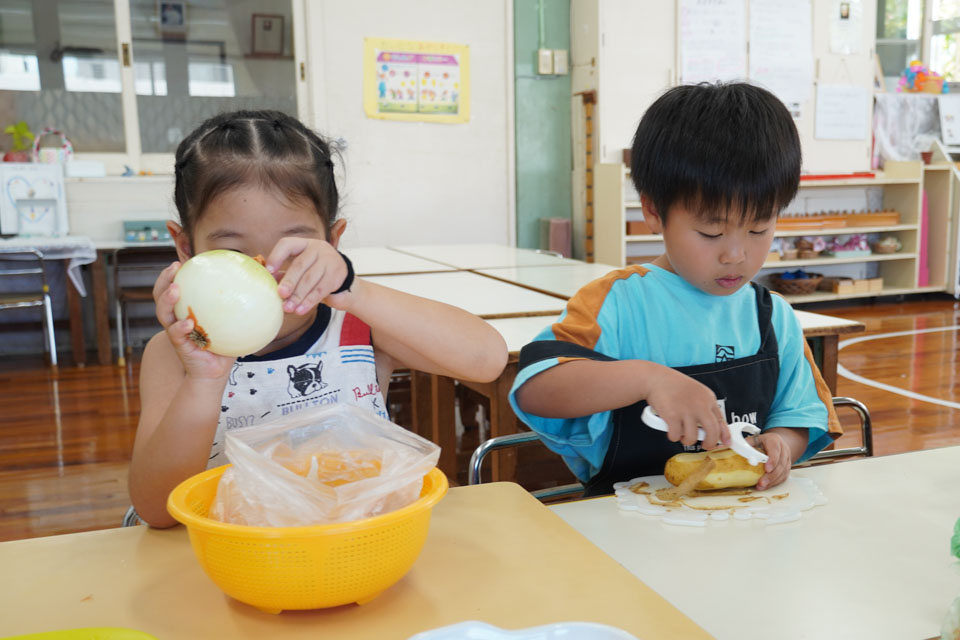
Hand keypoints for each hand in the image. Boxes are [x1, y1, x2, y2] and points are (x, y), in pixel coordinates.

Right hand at [153, 261, 236, 379]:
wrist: (215, 372)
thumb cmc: (225, 344)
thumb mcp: (233, 321)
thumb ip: (240, 303)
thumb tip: (257, 280)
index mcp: (185, 310)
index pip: (173, 288)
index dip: (171, 275)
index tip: (179, 262)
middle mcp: (175, 319)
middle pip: (160, 296)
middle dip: (163, 280)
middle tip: (174, 268)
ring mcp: (175, 332)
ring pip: (163, 313)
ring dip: (167, 300)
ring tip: (176, 290)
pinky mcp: (179, 346)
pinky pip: (176, 335)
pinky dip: (180, 327)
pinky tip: (188, 323)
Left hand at [266, 238, 349, 312]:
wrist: (342, 279)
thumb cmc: (314, 273)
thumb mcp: (300, 270)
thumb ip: (284, 274)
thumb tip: (266, 283)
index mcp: (303, 244)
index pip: (287, 245)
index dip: (276, 257)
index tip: (268, 271)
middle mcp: (317, 249)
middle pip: (300, 264)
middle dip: (289, 281)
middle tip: (280, 294)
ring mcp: (329, 261)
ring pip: (310, 279)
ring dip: (298, 295)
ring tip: (288, 308)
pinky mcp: (337, 275)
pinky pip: (321, 289)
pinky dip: (309, 301)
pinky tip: (300, 310)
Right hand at [645, 368, 729, 448]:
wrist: (655, 378)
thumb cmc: (673, 385)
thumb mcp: (696, 392)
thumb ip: (704, 407)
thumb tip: (710, 427)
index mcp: (708, 398)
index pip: (721, 420)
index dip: (724, 435)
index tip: (725, 443)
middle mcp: (700, 405)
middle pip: (712, 432)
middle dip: (709, 443)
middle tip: (706, 446)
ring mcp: (686, 411)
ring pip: (692, 438)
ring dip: (686, 440)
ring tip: (681, 433)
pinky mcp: (673, 416)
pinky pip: (676, 436)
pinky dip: (673, 436)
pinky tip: (670, 429)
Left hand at [753, 431, 791, 489]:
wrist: (776, 443)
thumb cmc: (763, 442)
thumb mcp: (755, 439)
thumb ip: (749, 443)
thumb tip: (740, 449)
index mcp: (775, 441)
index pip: (775, 451)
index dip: (772, 461)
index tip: (767, 469)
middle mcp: (783, 450)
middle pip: (780, 464)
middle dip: (771, 475)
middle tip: (761, 482)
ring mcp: (787, 459)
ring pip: (783, 472)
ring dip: (772, 481)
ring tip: (761, 486)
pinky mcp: (787, 467)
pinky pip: (783, 476)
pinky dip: (775, 482)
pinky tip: (766, 486)